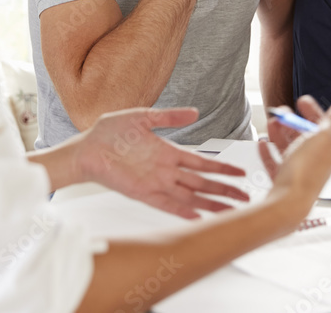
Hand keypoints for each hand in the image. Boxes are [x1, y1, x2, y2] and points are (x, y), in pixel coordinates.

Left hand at [76, 106, 249, 218]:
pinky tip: (198, 217)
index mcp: (168, 152)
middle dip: (223, 191)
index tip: (241, 172)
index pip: (201, 163)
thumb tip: (196, 112)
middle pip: (201, 183)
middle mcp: (165, 170)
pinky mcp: (141, 192)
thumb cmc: (109, 132)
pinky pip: (166, 204)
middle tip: (245, 198)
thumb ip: (169, 116)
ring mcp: (155, 183)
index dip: (221, 169)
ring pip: (188, 196)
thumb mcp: (143, 117)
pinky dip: (182, 211)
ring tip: (229, 211)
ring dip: (209, 203)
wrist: (85, 147)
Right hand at [261, 96, 330, 218]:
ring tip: (271, 124)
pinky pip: (275, 164)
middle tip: (281, 112)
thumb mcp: (322, 139)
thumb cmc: (305, 173)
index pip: (323, 127)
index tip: (302, 100)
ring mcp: (298, 174)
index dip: (313, 111)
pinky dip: (268, 152)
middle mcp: (314, 163)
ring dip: (279, 133)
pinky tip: (262, 143)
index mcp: (327, 151)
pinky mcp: (283, 183)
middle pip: (304, 137)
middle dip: (292, 122)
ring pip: (288, 148)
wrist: (287, 205)